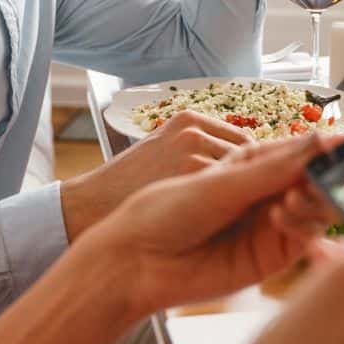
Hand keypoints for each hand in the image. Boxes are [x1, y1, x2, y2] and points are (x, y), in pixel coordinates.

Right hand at [61, 110, 252, 240]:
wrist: (94, 204)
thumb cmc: (129, 186)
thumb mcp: (161, 151)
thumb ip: (197, 151)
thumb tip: (240, 165)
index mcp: (188, 120)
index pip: (242, 140)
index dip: (248, 168)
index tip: (247, 189)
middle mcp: (193, 130)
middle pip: (248, 155)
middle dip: (249, 179)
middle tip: (242, 206)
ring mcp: (194, 150)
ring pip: (244, 174)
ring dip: (244, 195)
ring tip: (231, 217)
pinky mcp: (192, 173)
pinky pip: (231, 190)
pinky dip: (233, 207)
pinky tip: (222, 223)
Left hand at [78, 132, 343, 315]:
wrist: (139, 261)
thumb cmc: (166, 210)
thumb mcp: (222, 181)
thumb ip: (274, 166)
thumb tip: (322, 139)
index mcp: (251, 163)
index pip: (300, 150)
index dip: (325, 146)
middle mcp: (265, 192)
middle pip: (315, 181)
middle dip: (326, 174)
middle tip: (331, 171)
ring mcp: (270, 225)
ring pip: (315, 209)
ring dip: (314, 198)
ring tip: (293, 196)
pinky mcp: (271, 257)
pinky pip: (304, 237)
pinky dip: (302, 224)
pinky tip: (281, 215)